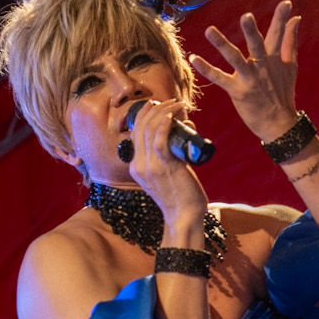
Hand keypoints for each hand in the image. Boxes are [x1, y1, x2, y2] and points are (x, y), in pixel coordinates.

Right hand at [124, 96, 208, 232]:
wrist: (183, 216)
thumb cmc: (180, 197)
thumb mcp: (165, 175)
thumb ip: (168, 156)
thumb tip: (183, 130)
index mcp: (136, 167)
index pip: (135, 133)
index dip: (144, 115)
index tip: (155, 103)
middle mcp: (139, 165)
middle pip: (141, 127)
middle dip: (156, 109)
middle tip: (172, 102)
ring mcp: (150, 166)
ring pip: (150, 130)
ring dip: (164, 112)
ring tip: (178, 105)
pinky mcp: (164, 166)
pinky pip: (160, 141)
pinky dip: (165, 125)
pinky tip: (171, 116)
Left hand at [191, 2, 300, 143]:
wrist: (279, 123)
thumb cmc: (283, 92)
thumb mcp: (290, 66)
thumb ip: (291, 41)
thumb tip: (296, 19)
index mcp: (274, 59)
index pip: (279, 35)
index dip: (282, 19)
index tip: (286, 3)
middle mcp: (262, 67)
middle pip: (257, 46)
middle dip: (251, 32)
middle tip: (246, 17)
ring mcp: (249, 79)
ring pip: (234, 59)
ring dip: (222, 45)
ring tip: (209, 30)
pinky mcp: (237, 92)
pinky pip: (219, 78)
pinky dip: (206, 69)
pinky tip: (194, 58)